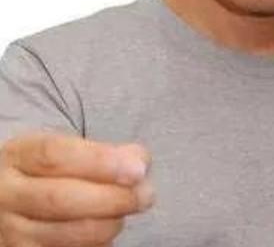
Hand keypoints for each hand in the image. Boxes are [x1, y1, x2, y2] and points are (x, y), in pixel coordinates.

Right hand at [0, 131, 154, 246]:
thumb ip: (101, 151)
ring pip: (63, 234)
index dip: (100, 161)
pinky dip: (95, 244)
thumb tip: (140, 160)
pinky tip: (110, 226)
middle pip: (60, 198)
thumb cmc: (45, 169)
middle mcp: (6, 194)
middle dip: (112, 197)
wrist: (6, 196)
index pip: (56, 154)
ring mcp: (8, 231)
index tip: (138, 167)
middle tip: (146, 194)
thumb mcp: (63, 149)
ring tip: (130, 208)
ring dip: (108, 223)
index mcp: (18, 155)